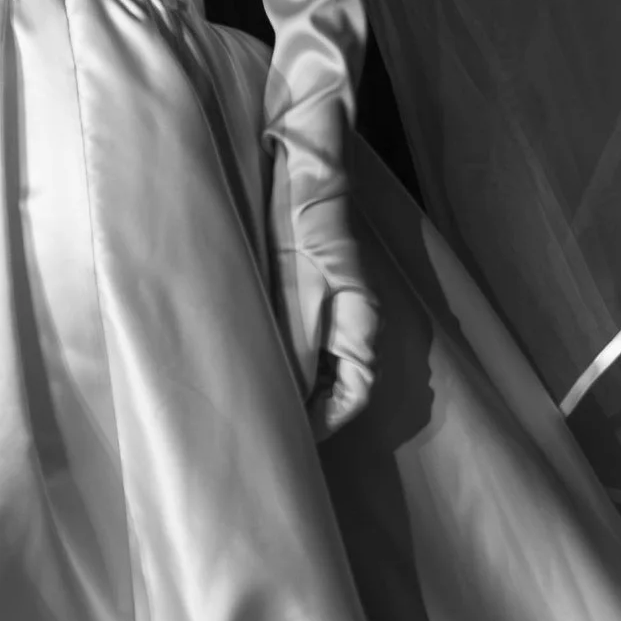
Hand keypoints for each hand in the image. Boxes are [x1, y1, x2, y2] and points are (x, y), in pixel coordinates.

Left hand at [266, 138, 377, 438]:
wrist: (300, 183)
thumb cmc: (302, 235)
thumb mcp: (303, 300)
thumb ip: (302, 353)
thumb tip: (296, 402)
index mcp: (360, 327)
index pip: (355, 393)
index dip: (327, 422)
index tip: (293, 436)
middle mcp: (353, 325)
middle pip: (341, 385)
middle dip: (311, 410)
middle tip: (270, 425)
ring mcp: (335, 312)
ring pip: (324, 368)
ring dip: (299, 387)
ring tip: (261, 401)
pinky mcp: (313, 299)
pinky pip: (308, 346)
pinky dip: (291, 363)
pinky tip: (260, 366)